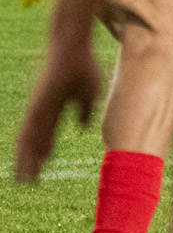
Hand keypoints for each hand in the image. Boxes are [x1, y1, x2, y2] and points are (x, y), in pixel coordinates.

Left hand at [14, 36, 99, 182]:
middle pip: (34, 143)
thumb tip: (83, 127)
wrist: (72, 50)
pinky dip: (27, 146)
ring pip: (29, 140)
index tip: (43, 169)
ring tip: (23, 178)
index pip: (48, 136)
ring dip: (26, 161)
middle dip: (31, 163)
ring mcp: (39, 108)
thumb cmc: (83, 67)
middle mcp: (43, 112)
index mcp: (56, 109)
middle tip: (27, 182)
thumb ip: (85, 110)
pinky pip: (30, 129)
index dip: (44, 154)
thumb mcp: (89, 92)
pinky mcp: (38, 104)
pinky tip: (24, 157)